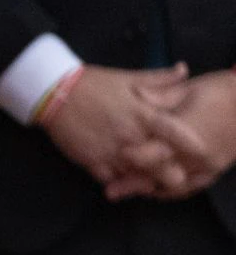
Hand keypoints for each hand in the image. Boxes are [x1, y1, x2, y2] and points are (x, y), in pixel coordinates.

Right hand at [40, 63, 187, 192]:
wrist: (54, 94)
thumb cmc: (93, 84)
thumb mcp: (127, 76)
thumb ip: (158, 78)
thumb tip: (184, 70)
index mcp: (140, 112)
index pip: (172, 129)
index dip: (188, 141)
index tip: (200, 149)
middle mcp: (128, 134)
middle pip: (157, 160)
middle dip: (170, 171)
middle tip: (178, 177)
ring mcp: (109, 150)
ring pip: (135, 175)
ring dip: (145, 180)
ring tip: (153, 184)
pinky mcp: (91, 161)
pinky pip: (111, 180)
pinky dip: (119, 183)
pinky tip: (124, 182)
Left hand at [122, 69, 235, 200]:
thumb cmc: (223, 91)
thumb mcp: (192, 88)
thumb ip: (163, 96)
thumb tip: (137, 96)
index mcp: (189, 130)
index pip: (155, 149)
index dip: (133, 155)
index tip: (116, 155)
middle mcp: (197, 153)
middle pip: (159, 174)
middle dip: (133, 181)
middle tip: (110, 191)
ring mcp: (207, 165)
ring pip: (171, 185)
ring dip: (147, 189)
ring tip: (124, 194)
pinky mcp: (215, 171)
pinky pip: (188, 188)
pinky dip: (168, 191)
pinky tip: (152, 191)